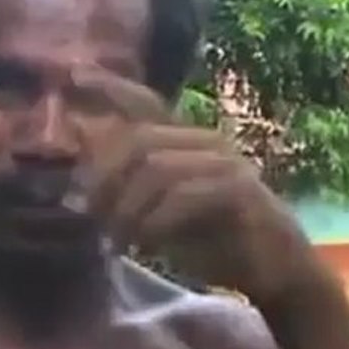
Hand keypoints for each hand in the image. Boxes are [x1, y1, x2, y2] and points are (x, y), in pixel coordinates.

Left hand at [72, 68, 327, 308]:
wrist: (275, 274)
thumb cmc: (213, 242)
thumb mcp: (158, 215)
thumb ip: (126, 188)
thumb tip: (80, 169)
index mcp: (185, 143)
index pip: (145, 103)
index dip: (111, 87)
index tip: (73, 74)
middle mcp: (205, 142)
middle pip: (138, 140)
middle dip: (105, 180)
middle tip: (91, 218)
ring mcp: (225, 163)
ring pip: (156, 167)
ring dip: (127, 208)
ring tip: (118, 241)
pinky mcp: (240, 190)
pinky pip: (183, 195)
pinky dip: (155, 221)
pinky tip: (145, 244)